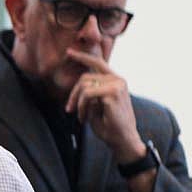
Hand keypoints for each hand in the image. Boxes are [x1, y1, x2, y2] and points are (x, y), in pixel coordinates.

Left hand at [63, 48, 143, 163]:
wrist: (122, 140)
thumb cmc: (109, 125)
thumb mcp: (97, 105)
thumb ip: (90, 92)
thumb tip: (80, 83)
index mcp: (116, 81)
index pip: (98, 63)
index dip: (82, 56)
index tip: (68, 52)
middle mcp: (118, 80)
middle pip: (85, 77)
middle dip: (73, 94)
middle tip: (69, 110)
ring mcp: (117, 85)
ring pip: (84, 85)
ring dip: (77, 103)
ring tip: (81, 117)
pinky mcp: (113, 93)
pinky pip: (87, 94)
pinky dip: (81, 107)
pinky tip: (84, 118)